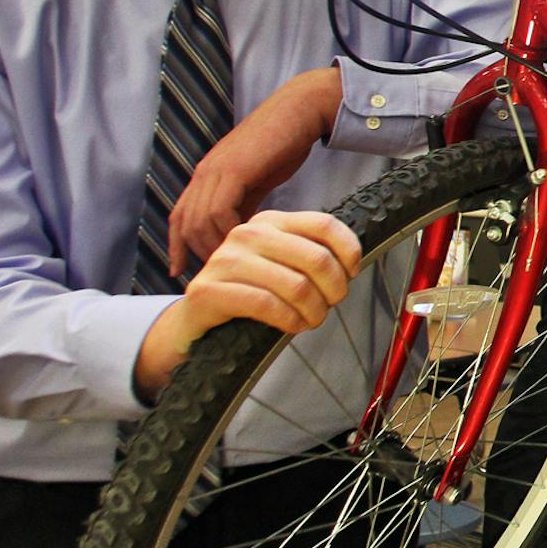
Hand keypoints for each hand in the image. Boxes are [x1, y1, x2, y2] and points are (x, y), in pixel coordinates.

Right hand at [134, 209, 363, 396]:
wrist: (194, 320)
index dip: (349, 251)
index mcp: (269, 221)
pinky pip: (267, 305)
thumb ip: (309, 255)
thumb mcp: (281, 265)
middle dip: (334, 289)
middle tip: (331, 305)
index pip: (324, 224)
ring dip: (314, 311)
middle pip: (316, 258)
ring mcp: (224, 260)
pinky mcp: (208, 290)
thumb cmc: (248, 292)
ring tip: (311, 320)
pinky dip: (289, 321)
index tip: (352, 274)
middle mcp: (246, 234)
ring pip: (296, 285)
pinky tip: (292, 326)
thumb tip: (352, 263)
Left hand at [167, 67, 341, 274]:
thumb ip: (243, 203)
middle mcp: (204, 173)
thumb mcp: (256, 179)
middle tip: (221, 271)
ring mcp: (216, 170)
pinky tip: (246, 239)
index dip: (175, 246)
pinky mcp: (234, 170)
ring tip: (237, 260)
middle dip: (199, 252)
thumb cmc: (282, 144)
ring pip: (200, 220)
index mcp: (206, 176)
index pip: (179, 217)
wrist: (298, 112)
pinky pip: (220, 210)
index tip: (177, 270)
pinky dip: (229, 230)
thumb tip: (238, 231)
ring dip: (216, 245)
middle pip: (187, 224)